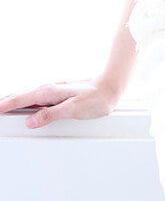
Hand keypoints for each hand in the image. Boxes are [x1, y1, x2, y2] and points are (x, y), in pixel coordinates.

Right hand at [0, 75, 119, 128]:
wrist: (111, 86)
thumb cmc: (96, 98)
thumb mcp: (74, 109)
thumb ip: (51, 114)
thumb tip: (30, 121)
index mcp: (49, 92)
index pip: (21, 99)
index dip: (5, 105)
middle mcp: (49, 89)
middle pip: (21, 95)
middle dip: (5, 101)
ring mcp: (54, 90)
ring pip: (28, 95)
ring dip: (14, 100)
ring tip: (3, 105)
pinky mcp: (59, 93)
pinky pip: (37, 96)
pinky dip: (26, 99)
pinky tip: (25, 104)